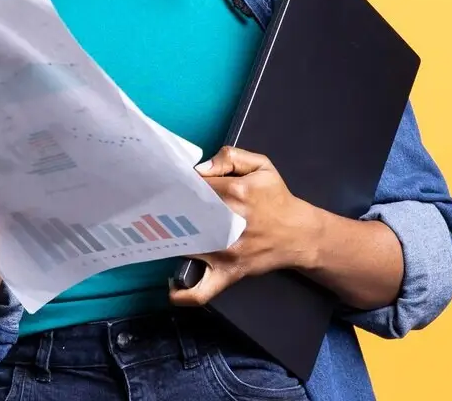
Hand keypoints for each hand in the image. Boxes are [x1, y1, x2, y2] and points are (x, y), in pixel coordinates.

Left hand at [169, 146, 322, 306]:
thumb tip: (199, 168)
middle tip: (152, 209)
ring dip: (168, 242)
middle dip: (163, 212)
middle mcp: (225, 223)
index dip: (173, 185)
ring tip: (155, 235)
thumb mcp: (261, 166)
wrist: (299, 234)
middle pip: (181, 215)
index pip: (189, 186)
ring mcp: (225, 252)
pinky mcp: (229, 273)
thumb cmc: (276, 199)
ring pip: (184, 248)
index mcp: (233, 191)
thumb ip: (230, 157)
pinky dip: (183, 293)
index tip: (165, 186)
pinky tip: (171, 285)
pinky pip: (202, 291)